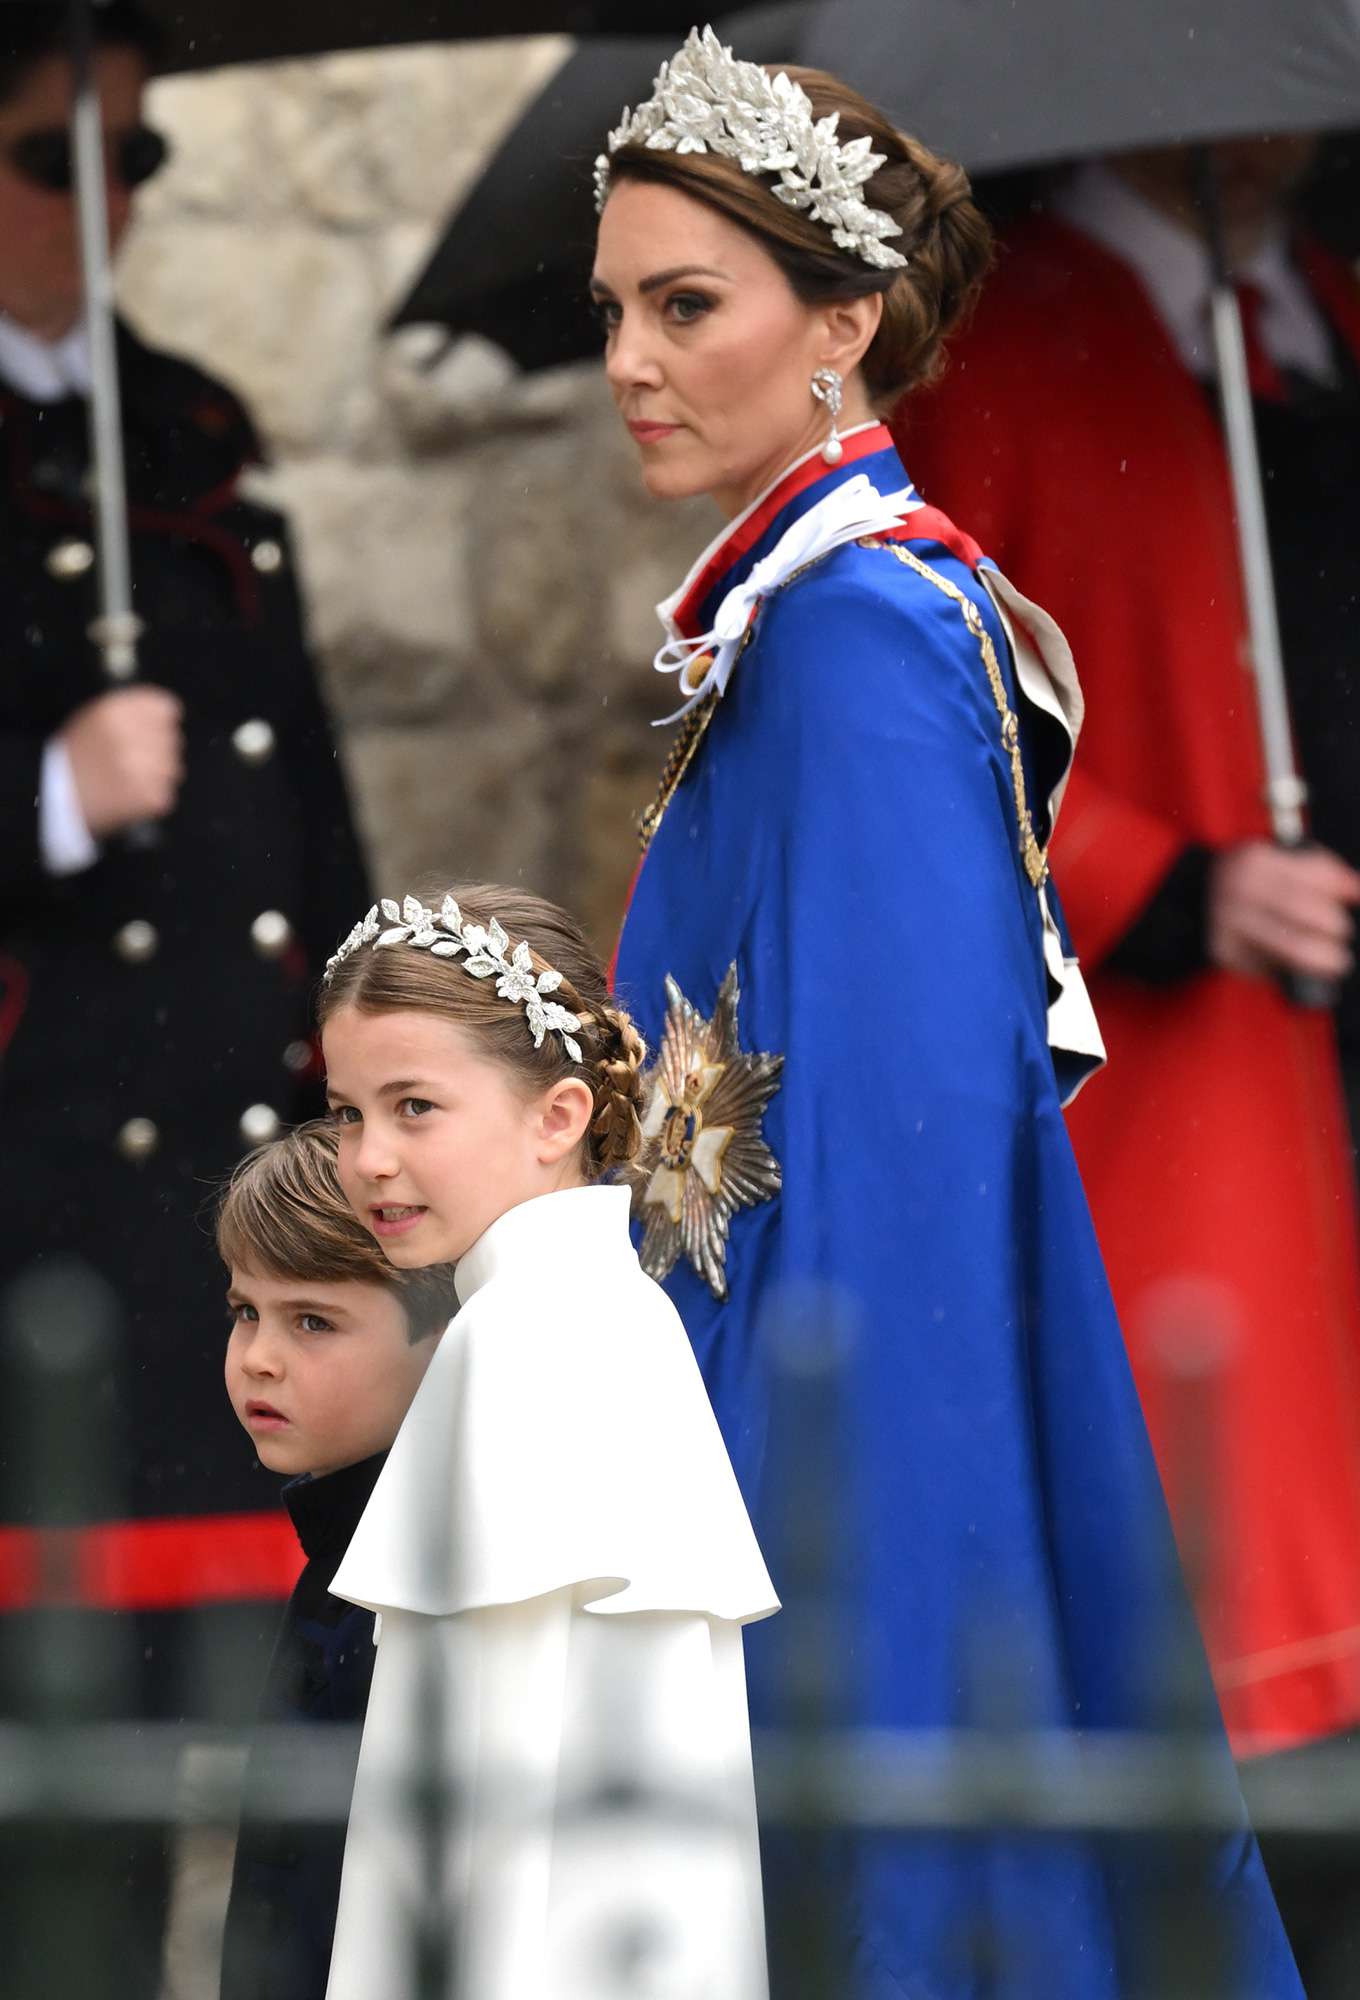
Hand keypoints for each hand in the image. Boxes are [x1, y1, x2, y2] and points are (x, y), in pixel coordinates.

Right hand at [58, 686, 184, 837]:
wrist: (52, 798)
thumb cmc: (72, 757)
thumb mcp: (93, 719)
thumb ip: (130, 712)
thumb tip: (170, 714)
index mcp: (117, 712)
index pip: (165, 709)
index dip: (161, 722)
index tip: (153, 732)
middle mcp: (133, 736)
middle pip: (172, 739)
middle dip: (158, 750)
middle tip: (133, 762)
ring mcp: (144, 768)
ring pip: (172, 768)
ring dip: (156, 775)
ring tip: (128, 781)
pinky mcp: (150, 796)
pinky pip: (165, 794)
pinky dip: (151, 799)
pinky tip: (127, 797)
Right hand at [1208, 839, 1359, 982]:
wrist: (1198, 898)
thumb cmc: (1254, 881)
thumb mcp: (1281, 863)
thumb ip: (1322, 872)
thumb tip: (1356, 890)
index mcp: (1256, 860)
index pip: (1314, 875)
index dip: (1341, 888)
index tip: (1353, 898)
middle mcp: (1239, 889)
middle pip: (1304, 911)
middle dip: (1334, 926)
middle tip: (1341, 933)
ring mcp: (1229, 922)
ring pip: (1292, 947)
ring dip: (1324, 959)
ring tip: (1336, 962)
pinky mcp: (1225, 952)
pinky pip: (1270, 968)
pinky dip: (1292, 972)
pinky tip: (1300, 969)